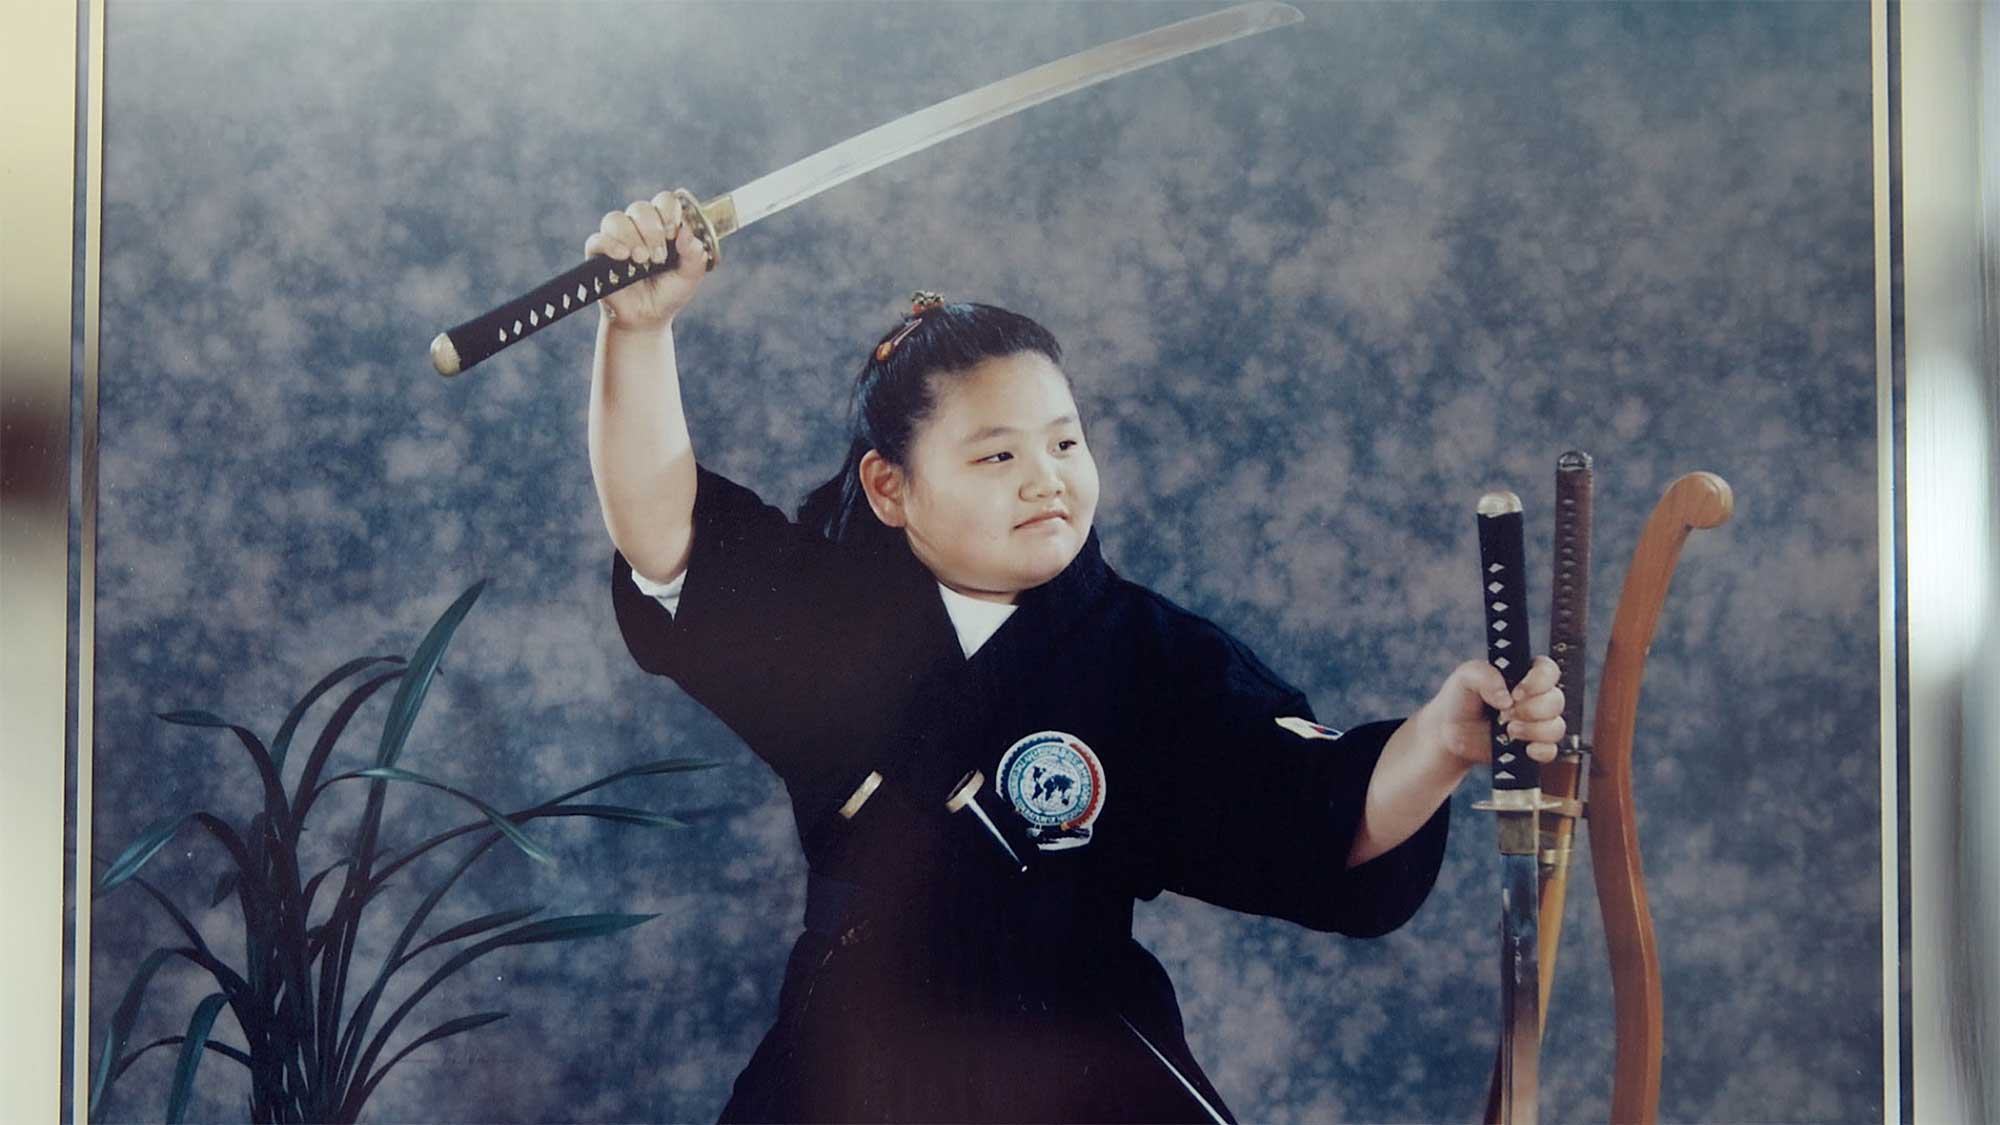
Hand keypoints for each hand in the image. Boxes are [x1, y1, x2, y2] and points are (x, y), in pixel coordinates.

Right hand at [584, 191, 711, 330]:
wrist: (648, 318)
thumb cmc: (669, 293)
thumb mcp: (690, 276)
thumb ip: (694, 254)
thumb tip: (687, 232)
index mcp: (662, 225)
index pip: (664, 201)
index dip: (668, 210)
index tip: (673, 231)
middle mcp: (638, 227)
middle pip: (640, 208)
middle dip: (652, 230)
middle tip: (659, 256)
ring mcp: (617, 239)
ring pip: (616, 219)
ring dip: (632, 237)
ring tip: (642, 260)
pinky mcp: (598, 255)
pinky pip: (597, 239)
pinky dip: (610, 244)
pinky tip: (623, 256)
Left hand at [1417, 655, 1565, 771]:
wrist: (1449, 731)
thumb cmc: (1461, 697)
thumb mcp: (1466, 677)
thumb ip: (1485, 676)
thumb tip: (1506, 698)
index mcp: (1525, 675)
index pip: (1549, 671)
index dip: (1539, 681)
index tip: (1517, 692)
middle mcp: (1536, 698)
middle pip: (1556, 701)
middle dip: (1531, 709)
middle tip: (1505, 713)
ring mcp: (1537, 724)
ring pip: (1556, 727)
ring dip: (1533, 730)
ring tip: (1508, 730)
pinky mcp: (1532, 746)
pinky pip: (1551, 751)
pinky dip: (1540, 751)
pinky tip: (1524, 748)